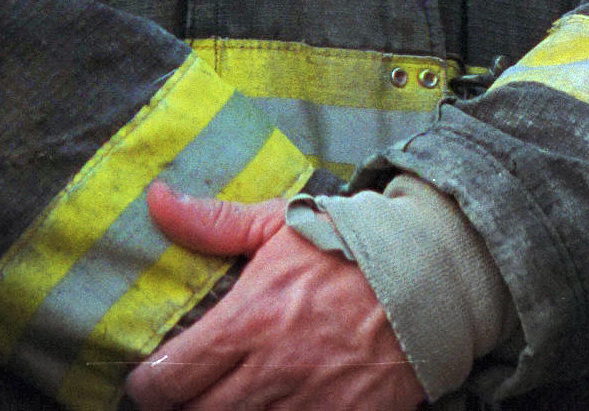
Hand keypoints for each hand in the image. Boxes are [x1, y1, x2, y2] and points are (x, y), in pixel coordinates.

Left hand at [125, 188, 422, 410]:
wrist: (437, 269)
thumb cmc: (354, 244)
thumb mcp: (283, 223)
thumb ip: (215, 223)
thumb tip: (157, 199)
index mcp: (249, 319)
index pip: (165, 379)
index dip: (150, 384)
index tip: (160, 376)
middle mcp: (272, 368)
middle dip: (187, 405)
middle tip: (197, 390)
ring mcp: (310, 400)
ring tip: (240, 394)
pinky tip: (285, 401)